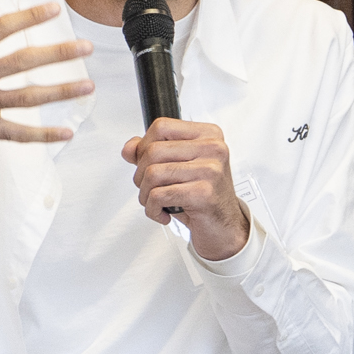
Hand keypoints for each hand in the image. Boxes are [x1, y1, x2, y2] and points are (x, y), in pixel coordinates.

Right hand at [0, 0, 95, 170]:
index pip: (0, 29)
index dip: (28, 16)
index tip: (53, 8)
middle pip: (25, 62)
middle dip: (59, 53)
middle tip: (87, 46)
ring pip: (29, 97)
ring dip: (62, 91)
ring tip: (89, 85)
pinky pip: (19, 134)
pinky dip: (44, 135)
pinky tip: (67, 132)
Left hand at [122, 118, 250, 258]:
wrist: (224, 227)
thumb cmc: (203, 196)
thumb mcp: (178, 168)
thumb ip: (152, 153)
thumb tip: (129, 148)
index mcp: (208, 135)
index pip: (161, 127)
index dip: (144, 146)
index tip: (146, 163)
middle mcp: (213, 149)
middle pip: (153, 151)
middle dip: (141, 175)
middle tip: (149, 188)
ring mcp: (210, 170)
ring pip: (153, 174)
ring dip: (145, 194)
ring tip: (155, 202)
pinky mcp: (203, 193)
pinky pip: (159, 196)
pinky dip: (152, 209)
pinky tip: (163, 212)